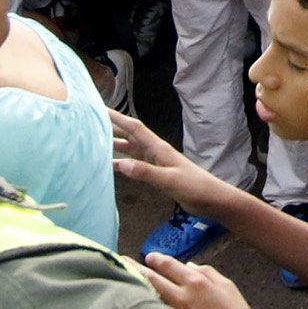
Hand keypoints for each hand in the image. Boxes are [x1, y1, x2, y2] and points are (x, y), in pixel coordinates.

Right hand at [110, 110, 229, 214]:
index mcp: (159, 149)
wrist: (212, 199)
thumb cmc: (195, 188)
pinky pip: (137, 163)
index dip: (118, 118)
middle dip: (114, 126)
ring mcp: (158, 162)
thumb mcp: (169, 181)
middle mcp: (157, 152)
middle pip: (132, 135)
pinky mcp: (159, 173)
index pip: (135, 128)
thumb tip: (121, 164)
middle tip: (94, 120)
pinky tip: (114, 165)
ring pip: (133, 148)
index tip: (101, 109)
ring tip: (99, 140)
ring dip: (118, 143)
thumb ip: (146, 173)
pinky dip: (125, 162)